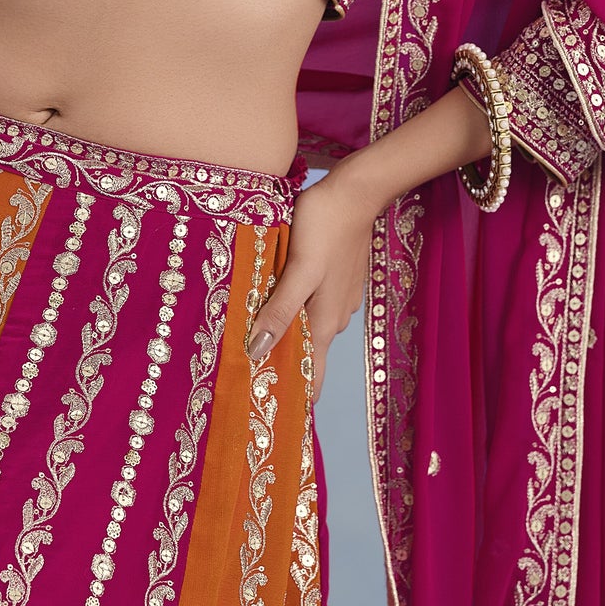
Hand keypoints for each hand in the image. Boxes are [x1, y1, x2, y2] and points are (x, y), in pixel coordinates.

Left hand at [244, 161, 379, 400]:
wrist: (356, 192)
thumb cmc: (324, 227)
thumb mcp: (298, 270)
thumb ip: (280, 310)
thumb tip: (257, 352)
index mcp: (324, 321)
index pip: (311, 374)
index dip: (293, 395)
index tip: (268, 413)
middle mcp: (335, 316)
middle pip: (307, 351)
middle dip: (282, 363)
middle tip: (248, 374)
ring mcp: (339, 297)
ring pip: (309, 325)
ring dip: (287, 332)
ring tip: (255, 335)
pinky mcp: (338, 278)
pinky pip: (314, 303)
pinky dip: (296, 308)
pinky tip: (279, 299)